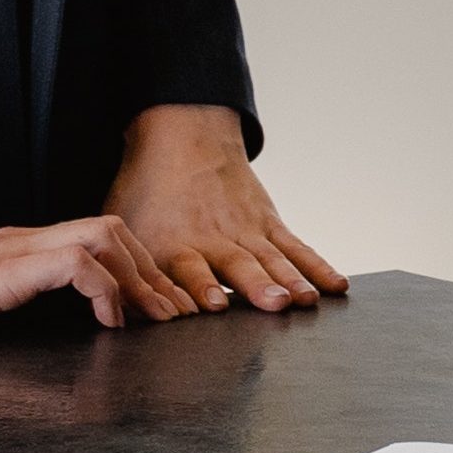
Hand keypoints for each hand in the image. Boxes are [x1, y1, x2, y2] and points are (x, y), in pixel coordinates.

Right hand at [0, 219, 188, 338]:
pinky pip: (75, 261)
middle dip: (151, 269)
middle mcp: (26, 240)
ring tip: (153, 314)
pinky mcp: (6, 267)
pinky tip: (108, 318)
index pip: (99, 237)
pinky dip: (104, 286)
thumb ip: (25, 305)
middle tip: (174, 310)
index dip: (138, 266)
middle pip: (112, 229)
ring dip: (138, 274)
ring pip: (103, 236)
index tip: (160, 303)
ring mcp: (16, 249)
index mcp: (23, 248)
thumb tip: (66, 362)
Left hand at [103, 102, 344, 312]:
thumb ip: (125, 270)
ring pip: (273, 259)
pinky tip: (334, 287)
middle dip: (258, 286)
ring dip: (291, 281)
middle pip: (240, 265)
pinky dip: (316, 267)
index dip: (201, 287)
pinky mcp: (269, 224)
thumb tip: (117, 313)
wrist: (184, 139)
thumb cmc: (147, 191)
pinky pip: (296, 248)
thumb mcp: (122, 225)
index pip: (189, 269)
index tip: (213, 306)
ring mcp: (247, 231)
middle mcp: (215, 239)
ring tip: (306, 300)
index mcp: (175, 244)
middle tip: (276, 304)